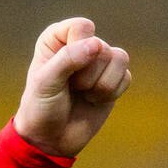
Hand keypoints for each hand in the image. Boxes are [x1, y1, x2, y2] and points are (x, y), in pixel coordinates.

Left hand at [11, 18, 130, 157]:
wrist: (51, 139)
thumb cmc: (41, 107)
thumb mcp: (45, 82)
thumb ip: (68, 59)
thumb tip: (97, 45)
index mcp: (57, 38)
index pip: (82, 27)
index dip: (76, 49)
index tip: (61, 70)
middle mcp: (80, 44)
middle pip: (101, 47)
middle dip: (87, 74)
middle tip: (71, 88)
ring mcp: (99, 61)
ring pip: (119, 58)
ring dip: (100, 84)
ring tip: (83, 93)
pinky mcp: (114, 79)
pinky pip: (126, 77)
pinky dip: (110, 93)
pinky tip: (93, 100)